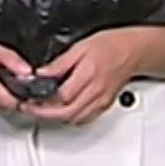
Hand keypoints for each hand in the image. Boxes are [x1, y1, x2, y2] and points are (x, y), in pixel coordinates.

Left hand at [21, 28, 150, 125]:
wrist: (134, 51)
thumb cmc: (110, 45)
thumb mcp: (80, 46)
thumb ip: (60, 63)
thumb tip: (41, 73)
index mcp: (89, 74)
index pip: (62, 96)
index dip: (43, 100)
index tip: (30, 98)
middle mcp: (96, 92)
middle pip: (67, 113)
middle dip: (45, 114)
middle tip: (31, 108)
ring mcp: (101, 101)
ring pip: (74, 119)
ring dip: (56, 118)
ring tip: (43, 109)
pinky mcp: (104, 106)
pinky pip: (84, 118)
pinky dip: (70, 117)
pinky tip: (62, 110)